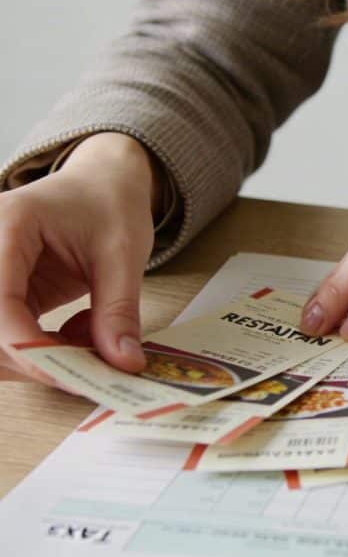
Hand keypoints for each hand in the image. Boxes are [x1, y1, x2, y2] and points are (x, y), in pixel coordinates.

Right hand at [0, 133, 157, 384]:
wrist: (104, 185)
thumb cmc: (111, 205)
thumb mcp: (125, 253)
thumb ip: (119, 309)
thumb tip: (123, 363)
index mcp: (7, 225)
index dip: (26, 345)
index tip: (70, 371)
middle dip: (30, 359)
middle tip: (85, 363)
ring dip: (37, 358)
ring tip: (90, 337)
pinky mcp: (0, 296)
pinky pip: (8, 338)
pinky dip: (42, 350)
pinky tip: (80, 331)